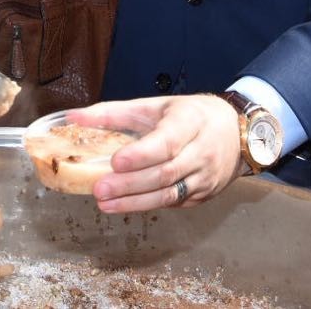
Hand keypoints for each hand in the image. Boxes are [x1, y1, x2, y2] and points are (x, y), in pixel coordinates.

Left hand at [70, 95, 243, 212]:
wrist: (236, 132)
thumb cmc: (191, 115)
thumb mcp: (155, 105)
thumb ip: (114, 112)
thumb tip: (74, 117)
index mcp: (190, 122)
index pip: (167, 142)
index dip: (142, 154)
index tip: (116, 161)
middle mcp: (202, 151)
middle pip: (165, 172)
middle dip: (130, 184)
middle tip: (100, 189)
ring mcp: (206, 177)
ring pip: (170, 194)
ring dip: (135, 202)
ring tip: (105, 203)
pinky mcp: (204, 195)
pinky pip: (175, 203)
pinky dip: (149, 205)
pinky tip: (125, 205)